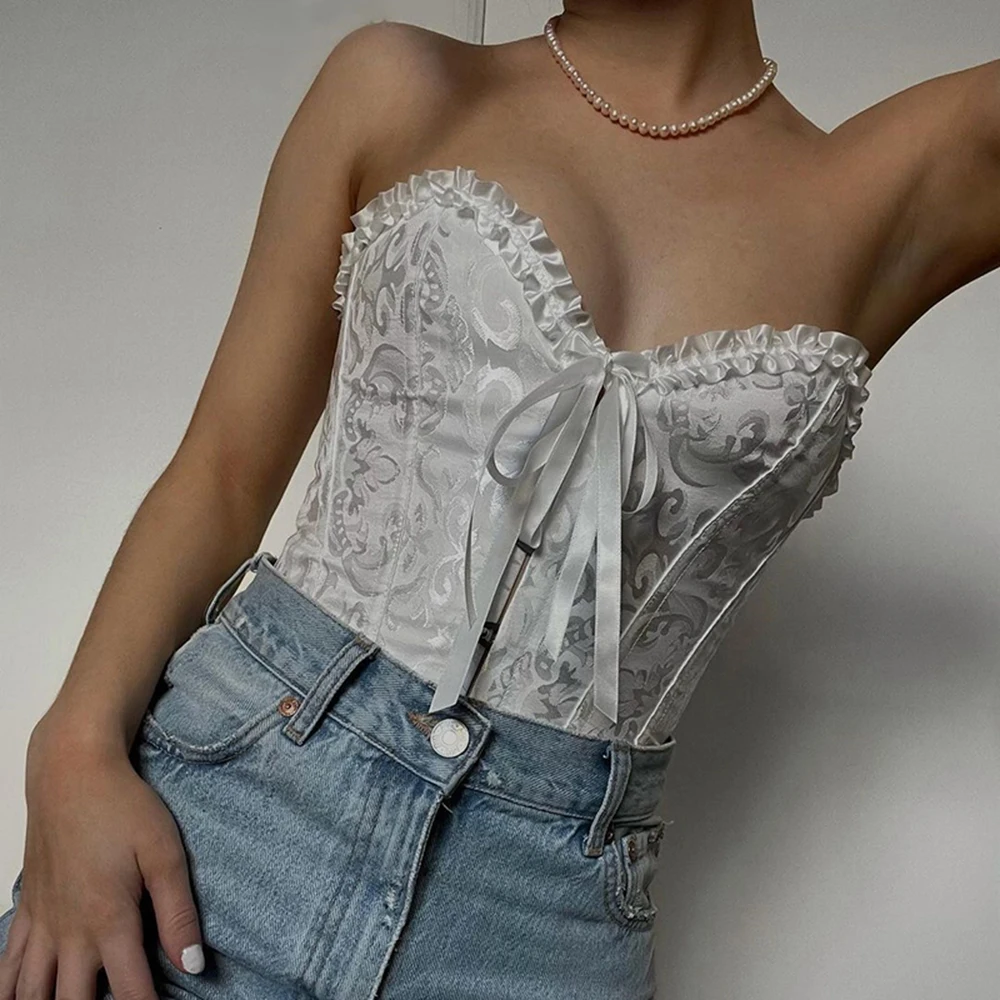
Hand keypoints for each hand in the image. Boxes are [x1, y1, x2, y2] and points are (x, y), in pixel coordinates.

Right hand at [0, 712, 204, 998]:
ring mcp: (43, 922)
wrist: (70, 771)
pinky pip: (7, 965)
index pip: (131, 990)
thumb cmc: (122, 806)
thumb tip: (192, 965)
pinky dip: (10, 990)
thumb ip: (178, 913)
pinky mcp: (29, 908)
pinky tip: (18, 999)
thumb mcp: (164, 852)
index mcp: (109, 920)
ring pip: (31, 993)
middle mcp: (70, 931)